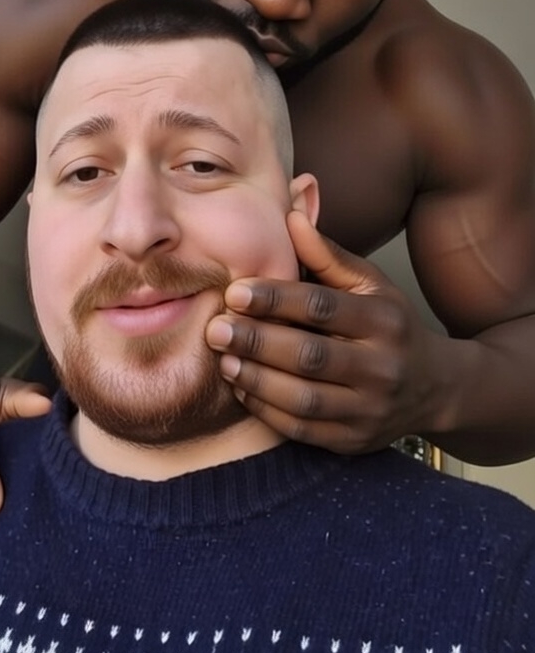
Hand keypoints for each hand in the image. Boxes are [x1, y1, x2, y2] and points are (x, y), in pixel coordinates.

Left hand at [205, 211, 439, 453]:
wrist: (436, 388)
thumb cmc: (391, 326)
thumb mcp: (370, 285)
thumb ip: (327, 255)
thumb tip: (291, 212)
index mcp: (385, 319)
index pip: (322, 307)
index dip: (275, 299)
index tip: (234, 292)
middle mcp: (382, 366)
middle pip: (310, 355)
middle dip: (257, 341)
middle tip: (216, 328)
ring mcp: (369, 409)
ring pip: (304, 398)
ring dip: (256, 379)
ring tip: (224, 360)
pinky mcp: (353, 440)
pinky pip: (302, 429)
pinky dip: (266, 410)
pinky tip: (242, 389)